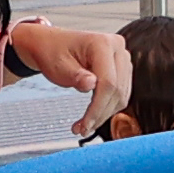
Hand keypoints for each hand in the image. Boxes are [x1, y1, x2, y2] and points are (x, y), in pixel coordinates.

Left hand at [5, 15, 129, 130]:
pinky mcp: (122, 69)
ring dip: (104, 114)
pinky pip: (120, 94)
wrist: (51, 45)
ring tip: (85, 125)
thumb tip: (91, 85)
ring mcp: (122, 58)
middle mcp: (117, 49)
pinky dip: (107, 108)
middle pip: (117, 90)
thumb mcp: (57, 65)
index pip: (108, 82)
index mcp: (102, 43)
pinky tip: (92, 115)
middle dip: (100, 114)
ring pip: (121, 95)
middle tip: (82, 129)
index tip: (85, 124)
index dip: (98, 107)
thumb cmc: (52, 52)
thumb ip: (74, 76)